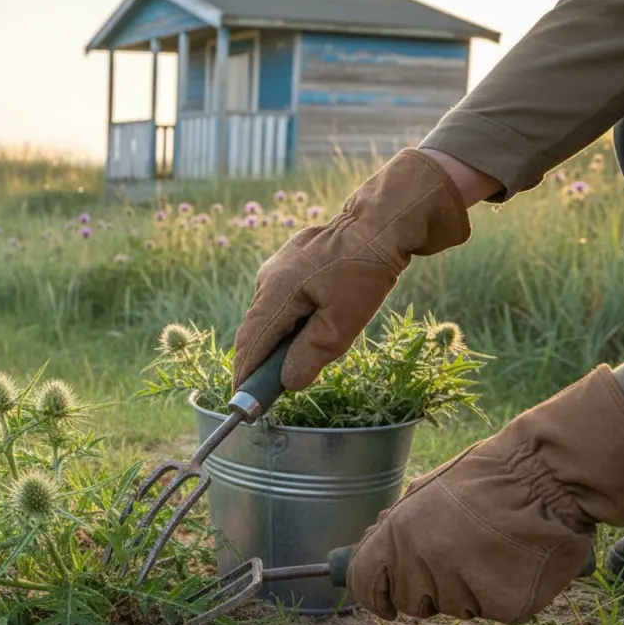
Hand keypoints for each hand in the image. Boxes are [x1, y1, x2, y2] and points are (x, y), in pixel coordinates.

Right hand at [231, 148, 471, 390]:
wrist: (380, 221)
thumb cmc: (364, 271)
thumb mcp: (343, 322)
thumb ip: (312, 354)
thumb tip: (288, 382)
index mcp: (275, 294)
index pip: (251, 344)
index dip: (245, 375)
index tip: (243, 402)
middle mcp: (267, 280)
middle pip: (255, 330)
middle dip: (259, 362)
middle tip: (268, 391)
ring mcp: (276, 268)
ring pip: (268, 315)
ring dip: (276, 341)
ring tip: (292, 362)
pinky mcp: (288, 263)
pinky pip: (280, 300)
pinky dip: (286, 321)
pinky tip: (306, 329)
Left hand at [347, 365, 623, 623]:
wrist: (546, 477)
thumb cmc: (485, 479)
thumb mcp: (424, 492)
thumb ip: (396, 529)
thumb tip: (373, 553)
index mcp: (398, 534)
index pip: (364, 583)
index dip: (373, 595)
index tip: (385, 603)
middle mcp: (424, 565)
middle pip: (411, 601)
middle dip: (427, 587)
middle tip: (458, 556)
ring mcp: (464, 589)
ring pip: (454, 608)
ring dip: (468, 588)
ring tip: (492, 550)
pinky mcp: (504, 607)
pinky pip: (492, 610)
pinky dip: (502, 593)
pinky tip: (514, 562)